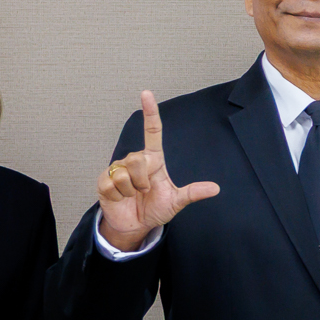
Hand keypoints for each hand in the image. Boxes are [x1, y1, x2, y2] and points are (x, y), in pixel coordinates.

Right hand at [97, 91, 221, 250]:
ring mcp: (118, 170)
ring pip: (123, 174)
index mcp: (153, 160)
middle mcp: (134, 160)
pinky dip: (118, 196)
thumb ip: (193, 193)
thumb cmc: (155, 208)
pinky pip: (111, 185)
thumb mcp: (176, 201)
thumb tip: (215, 189)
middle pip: (137, 160)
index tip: (146, 93)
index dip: (150, 112)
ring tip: (132, 195)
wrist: (135, 225)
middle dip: (142, 180)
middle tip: (144, 191)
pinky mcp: (104, 181)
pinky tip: (120, 199)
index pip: (152, 131)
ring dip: (131, 190)